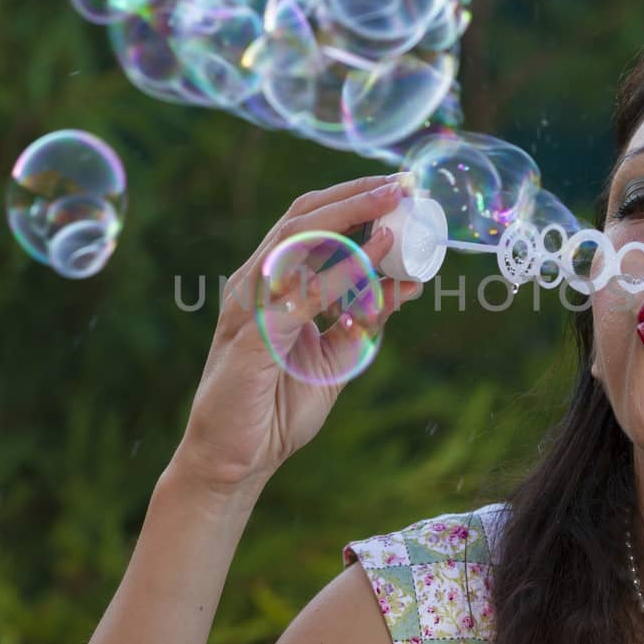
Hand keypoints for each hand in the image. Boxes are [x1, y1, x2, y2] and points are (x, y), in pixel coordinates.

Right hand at [176, 173, 423, 497]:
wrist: (235, 461)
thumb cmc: (276, 407)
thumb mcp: (338, 355)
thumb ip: (366, 318)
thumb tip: (409, 283)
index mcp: (273, 283)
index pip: (312, 223)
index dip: (354, 199)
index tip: (400, 188)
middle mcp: (257, 283)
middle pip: (304, 217)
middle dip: (356, 194)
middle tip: (402, 182)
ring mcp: (250, 305)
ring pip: (298, 240)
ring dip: (350, 216)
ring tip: (392, 203)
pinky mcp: (253, 336)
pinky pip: (302, 294)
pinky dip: (341, 272)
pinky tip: (374, 258)